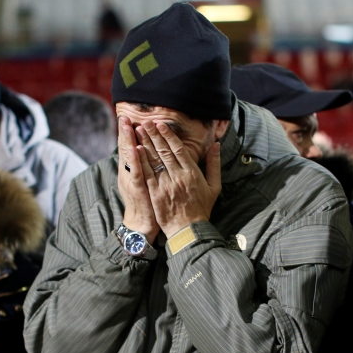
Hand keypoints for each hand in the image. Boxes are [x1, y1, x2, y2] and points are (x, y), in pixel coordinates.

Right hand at [117, 116, 159, 242]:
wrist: (142, 224)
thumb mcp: (142, 182)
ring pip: (129, 157)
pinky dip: (135, 160)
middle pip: (126, 149)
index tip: (126, 117)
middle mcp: (128, 173)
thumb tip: (144, 149)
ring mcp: (132, 180)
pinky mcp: (139, 189)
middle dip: (124, 132)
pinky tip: (135, 148)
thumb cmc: (146, 201)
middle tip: (123, 116)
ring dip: (128, 140)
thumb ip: (143, 165)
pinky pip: (137, 172)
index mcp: (131, 169)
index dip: (127, 133)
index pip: (129, 147)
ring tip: (126, 125)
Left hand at [135, 121, 221, 236]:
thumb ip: (214, 164)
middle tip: (146, 122)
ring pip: (154, 160)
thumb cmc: (202, 208)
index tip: (161, 124)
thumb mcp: (214, 186)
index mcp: (192, 173)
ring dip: (145, 143)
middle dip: (154, 135)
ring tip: (139, 131)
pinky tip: (136, 150)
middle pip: (164, 151)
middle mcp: (178, 176)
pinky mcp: (155, 193)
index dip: (169, 135)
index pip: (179, 149)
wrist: (189, 230)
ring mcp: (166, 185)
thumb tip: (216, 145)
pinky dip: (142, 161)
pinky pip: (147, 174)